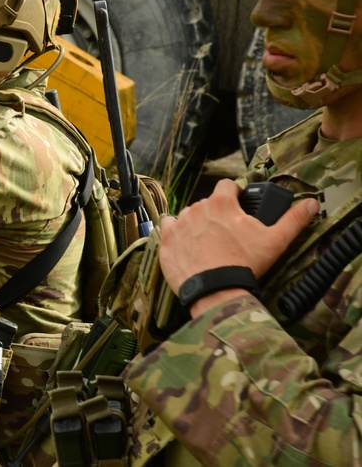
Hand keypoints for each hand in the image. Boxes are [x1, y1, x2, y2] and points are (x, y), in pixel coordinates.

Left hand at [159, 179, 318, 314]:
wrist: (216, 290)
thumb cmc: (245, 264)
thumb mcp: (275, 241)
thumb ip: (293, 220)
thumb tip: (311, 204)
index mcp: (221, 204)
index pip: (226, 185)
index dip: (234, 193)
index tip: (238, 204)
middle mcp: (197, 208)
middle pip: (208, 204)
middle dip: (217, 215)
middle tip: (227, 234)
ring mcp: (179, 223)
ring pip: (188, 216)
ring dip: (197, 224)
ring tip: (208, 243)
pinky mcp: (166, 240)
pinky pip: (167, 227)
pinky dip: (175, 232)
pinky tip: (185, 243)